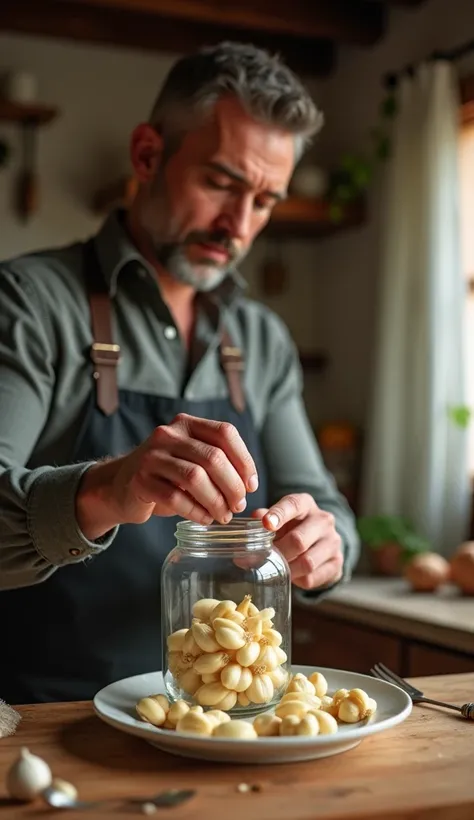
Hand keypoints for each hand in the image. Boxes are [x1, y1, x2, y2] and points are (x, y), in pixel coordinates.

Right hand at [76, 413, 257, 539]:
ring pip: (194, 478)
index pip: (225, 433)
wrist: (121, 486)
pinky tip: (204, 519)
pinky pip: (175, 498)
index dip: (244, 460)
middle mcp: (167, 434)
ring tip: (223, 515)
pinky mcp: (140, 480)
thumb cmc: (166, 475)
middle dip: (232, 485)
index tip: (252, 485)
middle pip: (213, 457)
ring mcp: (151, 456)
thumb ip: (217, 462)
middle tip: (238, 505)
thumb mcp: (191, 459)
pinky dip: (195, 511)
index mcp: (186, 424)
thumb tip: (248, 485)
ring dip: (216, 501)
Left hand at [251, 493, 343, 589]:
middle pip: (298, 540)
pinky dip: (298, 580)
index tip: (266, 524)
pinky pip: (312, 577)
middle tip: (264, 559)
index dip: (278, 514)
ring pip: (307, 562)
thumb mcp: (279, 519)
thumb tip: (254, 519)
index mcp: (306, 504)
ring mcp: (333, 541)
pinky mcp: (337, 562)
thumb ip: (264, 518)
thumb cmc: (292, 528)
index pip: (293, 504)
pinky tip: (293, 575)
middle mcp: (324, 520)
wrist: (320, 543)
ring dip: (288, 569)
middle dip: (279, 552)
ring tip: (278, 568)